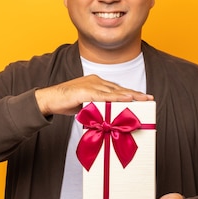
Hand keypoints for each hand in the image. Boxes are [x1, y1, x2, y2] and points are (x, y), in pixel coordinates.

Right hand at [35, 74, 153, 115]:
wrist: (48, 100)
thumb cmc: (65, 103)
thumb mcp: (86, 105)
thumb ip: (97, 108)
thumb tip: (107, 118)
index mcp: (96, 83)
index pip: (116, 89)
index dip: (130, 93)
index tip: (143, 98)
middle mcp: (95, 81)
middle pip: (119, 88)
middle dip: (135, 94)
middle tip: (149, 99)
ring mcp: (90, 85)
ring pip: (114, 91)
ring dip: (130, 95)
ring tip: (142, 100)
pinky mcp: (84, 91)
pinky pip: (103, 95)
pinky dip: (116, 97)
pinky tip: (126, 98)